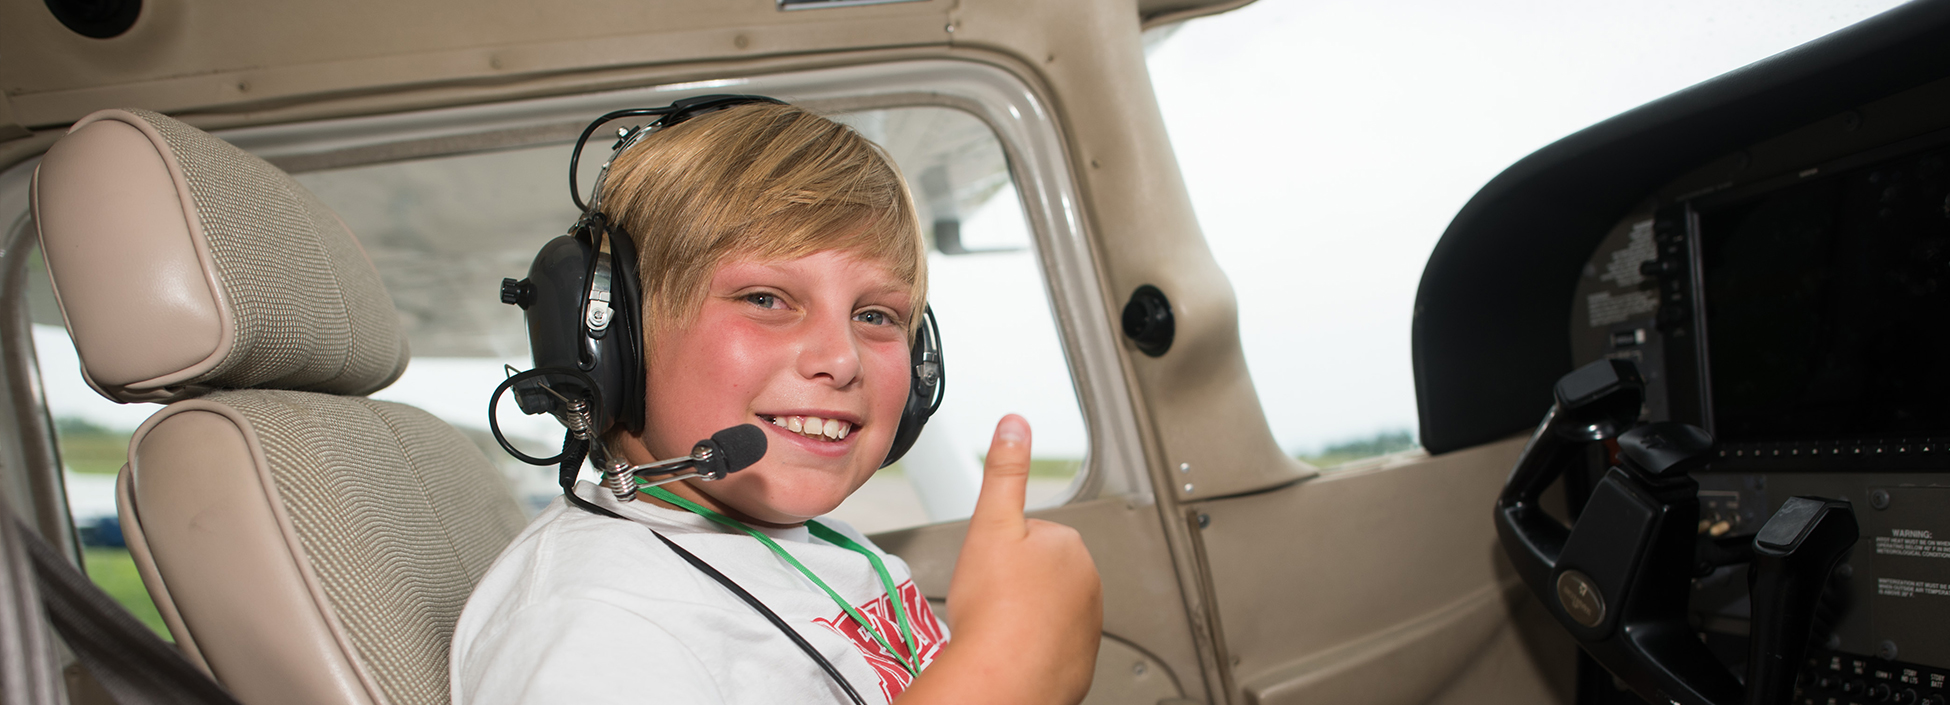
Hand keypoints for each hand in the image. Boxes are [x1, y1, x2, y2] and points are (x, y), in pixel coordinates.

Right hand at [901, 415, 1100, 703]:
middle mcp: (1087, 583)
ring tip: (998, 627)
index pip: (1031, 535)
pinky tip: (1011, 651)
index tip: (988, 569)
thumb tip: (1015, 425)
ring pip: (1046, 609)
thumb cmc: (996, 610)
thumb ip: (1005, 472)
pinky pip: (1052, 645)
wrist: (1004, 679)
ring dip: (1023, 615)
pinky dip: (1033, 648)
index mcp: (1069, 545)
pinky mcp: (1081, 661)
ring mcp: (1087, 625)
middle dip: (1015, 582)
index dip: (1000, 551)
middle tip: (989, 599)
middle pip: (1039, 573)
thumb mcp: (991, 524)